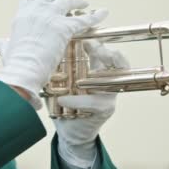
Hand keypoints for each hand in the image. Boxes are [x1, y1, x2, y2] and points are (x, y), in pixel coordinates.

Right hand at [0, 0, 107, 108]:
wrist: (23, 70)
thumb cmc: (15, 64)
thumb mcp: (6, 50)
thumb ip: (2, 43)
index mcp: (22, 16)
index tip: (46, 3)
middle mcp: (35, 12)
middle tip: (68, 2)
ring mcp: (50, 17)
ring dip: (77, 0)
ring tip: (84, 3)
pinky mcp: (64, 27)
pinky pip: (84, 18)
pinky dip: (95, 16)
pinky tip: (103, 14)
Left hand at [54, 40, 128, 168]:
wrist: (69, 130)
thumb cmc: (64, 102)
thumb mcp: (62, 81)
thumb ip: (61, 66)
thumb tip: (49, 48)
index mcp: (97, 70)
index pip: (106, 51)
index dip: (99, 43)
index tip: (84, 38)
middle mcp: (108, 80)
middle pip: (119, 62)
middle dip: (107, 53)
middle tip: (91, 47)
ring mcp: (109, 95)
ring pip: (111, 81)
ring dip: (95, 76)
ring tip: (79, 74)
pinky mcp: (104, 110)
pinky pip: (93, 102)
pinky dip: (76, 101)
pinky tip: (62, 100)